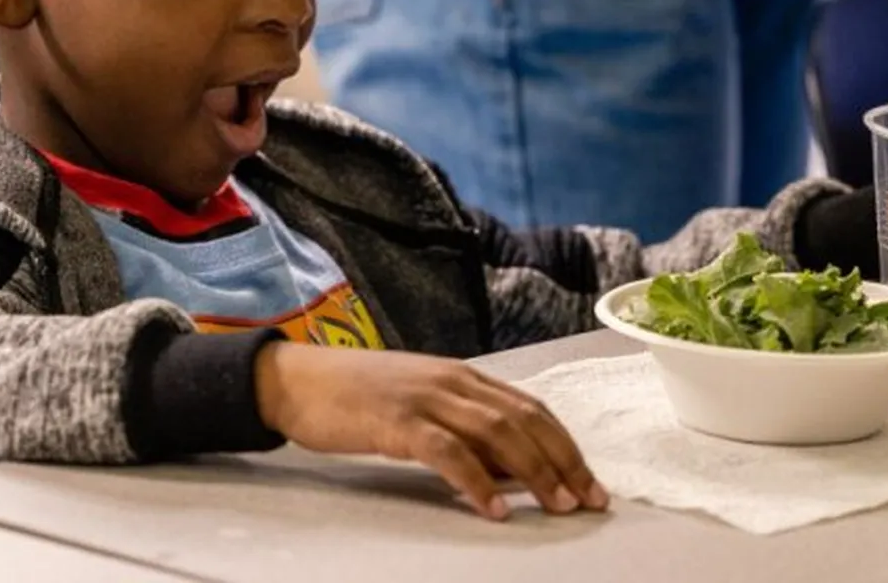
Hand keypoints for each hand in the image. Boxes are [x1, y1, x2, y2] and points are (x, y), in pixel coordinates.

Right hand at [254, 343, 607, 521]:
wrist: (298, 380)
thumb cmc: (358, 397)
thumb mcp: (421, 406)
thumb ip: (464, 429)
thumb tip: (512, 470)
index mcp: (462, 376)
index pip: (530, 407)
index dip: (565, 444)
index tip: (590, 481)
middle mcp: (452, 381)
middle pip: (525, 419)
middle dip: (563, 461)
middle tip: (589, 500)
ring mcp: (425, 398)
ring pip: (497, 432)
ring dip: (534, 471)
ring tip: (557, 505)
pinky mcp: (397, 421)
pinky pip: (448, 452)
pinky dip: (478, 482)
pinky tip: (495, 509)